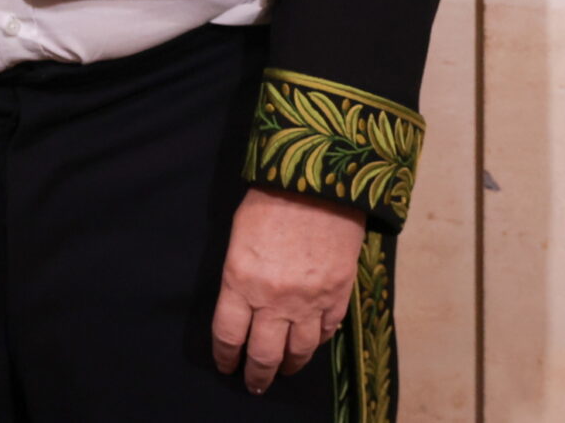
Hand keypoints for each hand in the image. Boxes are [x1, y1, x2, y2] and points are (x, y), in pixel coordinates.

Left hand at [210, 187, 364, 392]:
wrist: (320, 181)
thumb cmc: (270, 199)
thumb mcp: (238, 236)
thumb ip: (238, 275)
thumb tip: (242, 303)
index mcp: (241, 280)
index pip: (228, 335)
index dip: (226, 356)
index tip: (226, 365)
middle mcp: (274, 299)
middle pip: (264, 354)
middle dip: (257, 375)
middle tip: (255, 384)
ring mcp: (310, 301)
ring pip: (299, 351)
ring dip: (289, 365)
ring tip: (283, 370)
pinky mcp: (338, 295)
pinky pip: (327, 332)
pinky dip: (318, 342)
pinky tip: (311, 343)